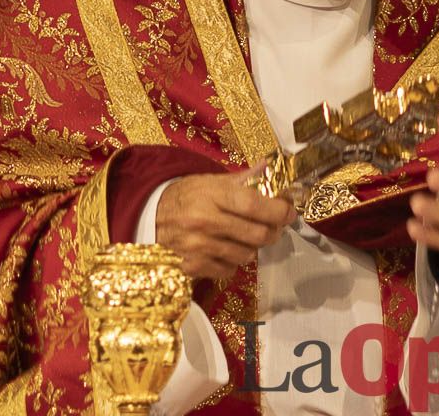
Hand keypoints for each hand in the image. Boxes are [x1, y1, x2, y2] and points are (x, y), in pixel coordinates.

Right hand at [155, 166, 296, 279]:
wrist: (149, 216)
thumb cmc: (186, 196)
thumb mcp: (211, 180)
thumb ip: (244, 178)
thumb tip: (271, 168)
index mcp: (212, 194)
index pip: (255, 205)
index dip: (279, 210)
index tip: (289, 211)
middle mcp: (205, 221)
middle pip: (258, 234)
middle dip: (273, 230)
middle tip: (273, 226)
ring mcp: (198, 246)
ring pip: (247, 254)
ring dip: (252, 247)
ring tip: (244, 236)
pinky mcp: (192, 266)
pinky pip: (230, 270)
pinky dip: (233, 261)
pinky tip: (224, 249)